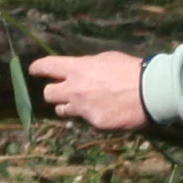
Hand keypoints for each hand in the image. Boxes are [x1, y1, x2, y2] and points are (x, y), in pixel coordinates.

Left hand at [28, 50, 149, 132]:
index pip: (46, 66)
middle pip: (48, 94)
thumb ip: (87, 65)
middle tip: (63, 90)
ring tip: (82, 104)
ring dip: (67, 107)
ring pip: (61, 111)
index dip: (37, 68)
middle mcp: (74, 89)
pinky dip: (91, 116)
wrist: (149, 92)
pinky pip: (85, 121)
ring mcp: (82, 108)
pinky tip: (105, 111)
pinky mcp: (94, 123)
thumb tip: (80, 70)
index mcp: (77, 69)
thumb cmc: (130, 70)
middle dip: (53, 91)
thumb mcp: (106, 59)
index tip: (33, 70)